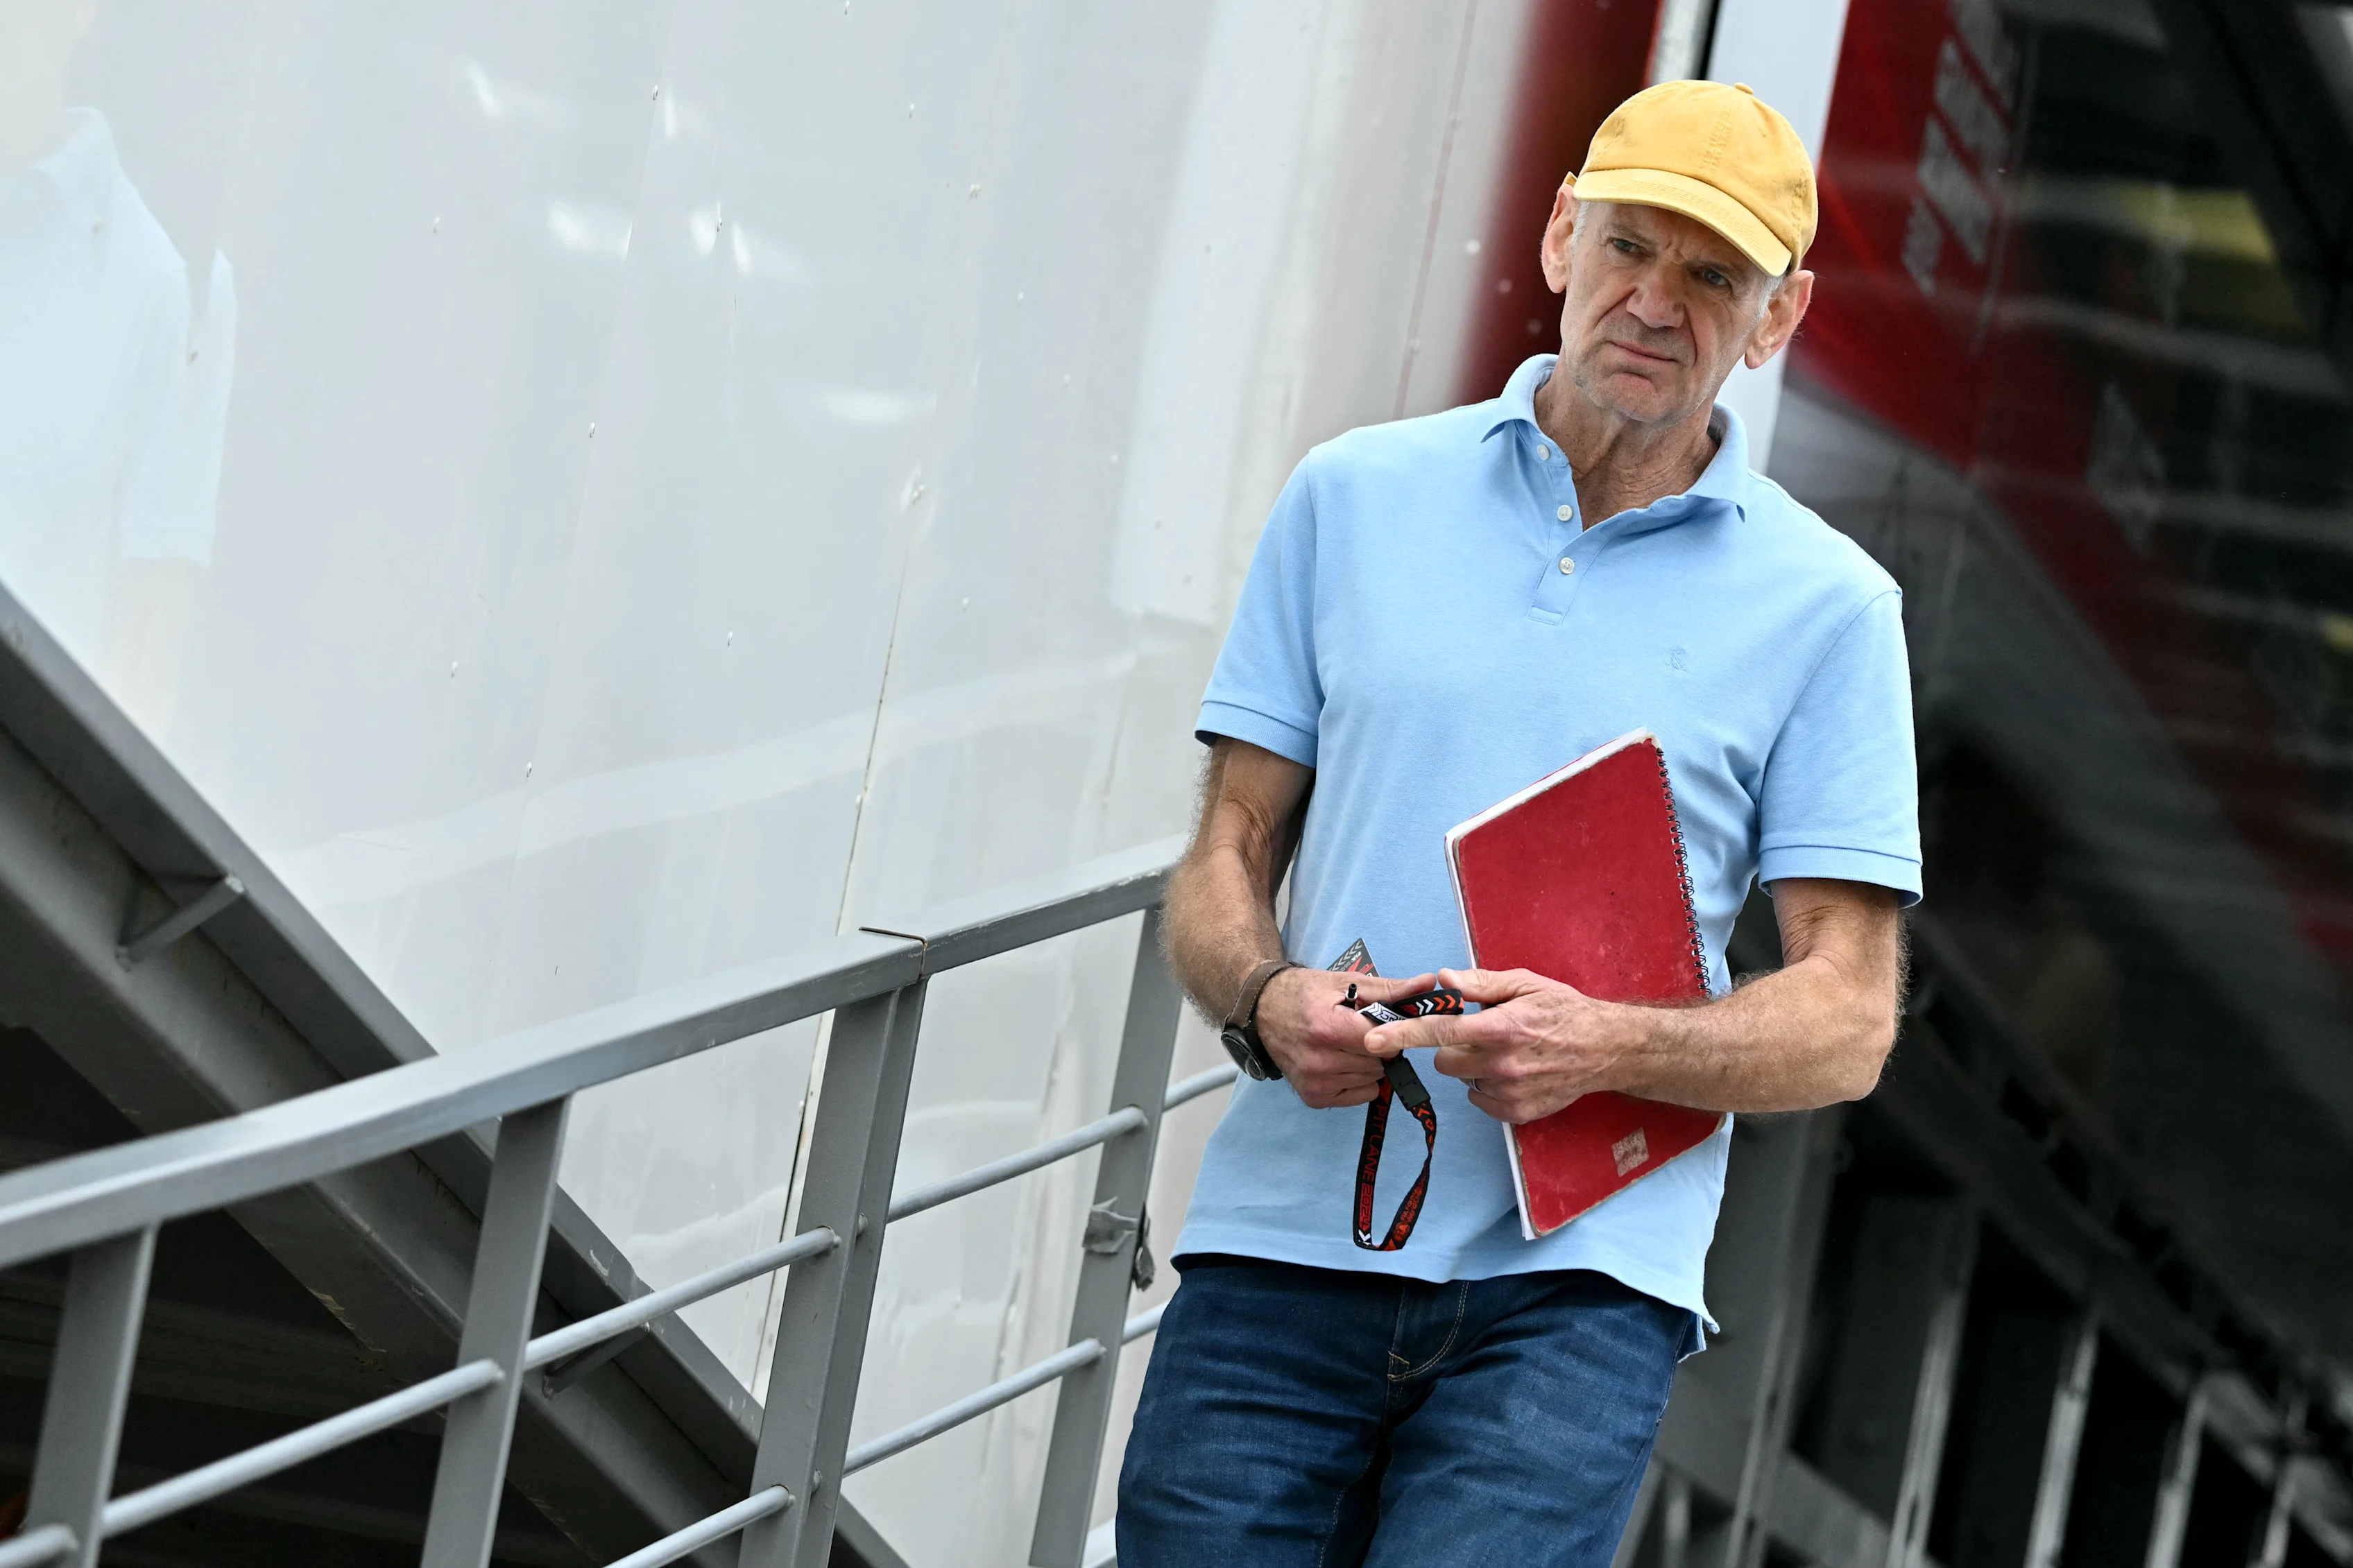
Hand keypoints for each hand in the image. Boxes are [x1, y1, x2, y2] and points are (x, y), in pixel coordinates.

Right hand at [1255, 967, 1438, 1109]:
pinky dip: (1360, 1080)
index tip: (1381, 1019)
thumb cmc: (1306, 993)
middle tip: (1360, 1031)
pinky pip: (1362, 1095)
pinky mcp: (1314, 1098)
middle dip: (1381, 1047)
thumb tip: (1431, 983)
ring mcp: (1316, 1084)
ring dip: (1370, 1063)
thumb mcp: (1346, 983)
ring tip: (1348, 1044)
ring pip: (1374, 1079)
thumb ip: (1390, 989)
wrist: (1262, 1010)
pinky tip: (1342, 1061)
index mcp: (1328, 1028)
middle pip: (1381, 1062)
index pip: (1385, 1041)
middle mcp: (1320, 1062)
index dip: (1390, 1030)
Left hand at [1361, 967, 1638, 1123]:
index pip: (1441, 1031)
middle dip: (1452, 1047)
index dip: (1403, 1034)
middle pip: (1444, 1062)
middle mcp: (1504, 1064)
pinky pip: (1481, 1100)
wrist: (1606, 1049)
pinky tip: (1512, 1072)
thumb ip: (1479, 983)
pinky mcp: (1518, 1113)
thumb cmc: (1564, 1010)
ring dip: (1473, 1068)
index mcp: (1502, 1027)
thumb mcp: (1524, 984)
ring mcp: (1511, 1093)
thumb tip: (1443, 979)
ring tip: (1505, 1053)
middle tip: (1481, 1035)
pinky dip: (1488, 1087)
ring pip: (1463, 1081)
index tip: (1373, 1040)